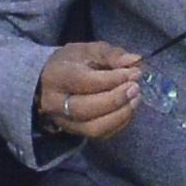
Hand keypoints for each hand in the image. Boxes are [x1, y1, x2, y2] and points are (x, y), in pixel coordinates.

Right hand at [34, 40, 149, 141]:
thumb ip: (112, 55)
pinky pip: (101, 134)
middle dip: (116, 100)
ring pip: (93, 128)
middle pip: (86, 109)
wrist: (50, 81)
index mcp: (57, 76)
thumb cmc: (73, 63)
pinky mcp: (75, 133)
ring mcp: (64, 121)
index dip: (113, 79)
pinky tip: (128, 108)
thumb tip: (135, 60)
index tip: (135, 73)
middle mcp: (55, 103)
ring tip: (136, 99)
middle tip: (136, 88)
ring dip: (120, 115)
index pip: (85, 82)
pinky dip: (119, 123)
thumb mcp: (90, 50)